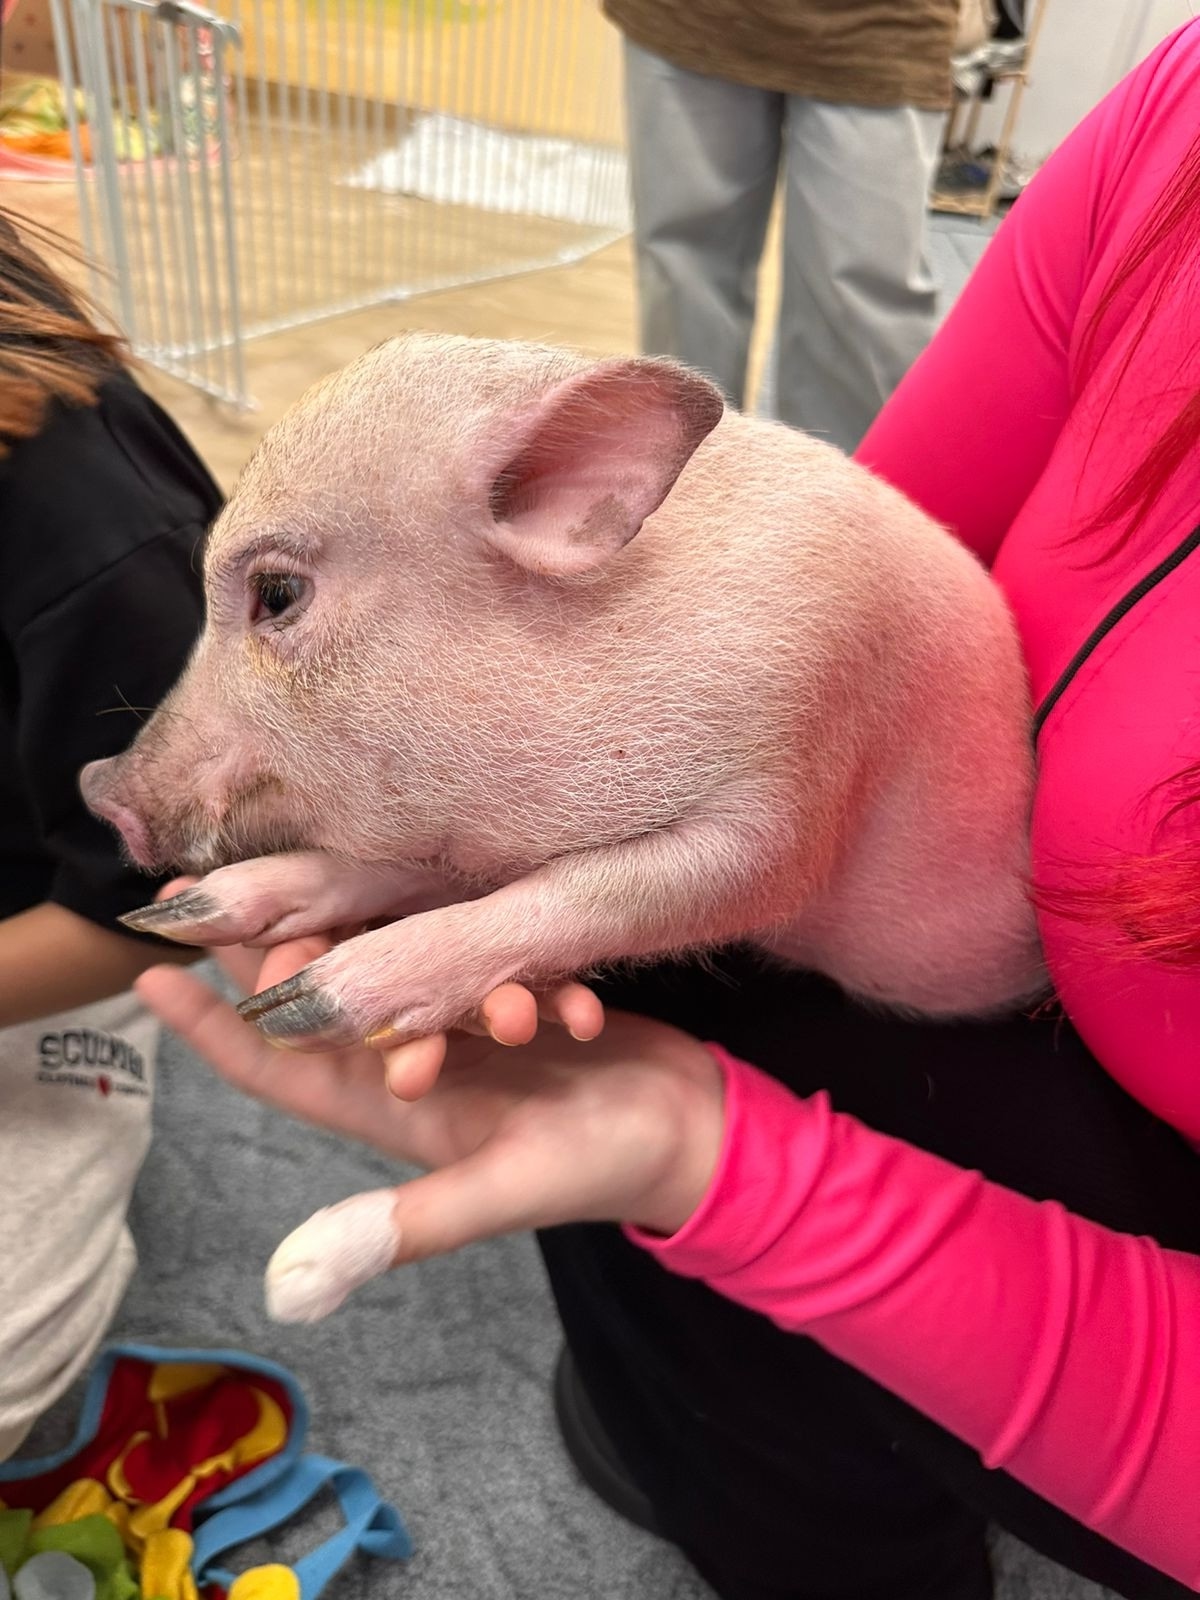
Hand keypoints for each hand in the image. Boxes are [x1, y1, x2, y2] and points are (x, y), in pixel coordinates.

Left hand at [136, 926, 725, 1324]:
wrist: (694, 1131)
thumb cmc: (600, 1166)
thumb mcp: (498, 1191)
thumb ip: (402, 1229)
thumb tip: (289, 1288)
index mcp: (398, 1111)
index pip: (284, 1068)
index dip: (214, 1028)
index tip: (152, 970)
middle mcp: (421, 1063)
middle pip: (327, 1000)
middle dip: (280, 946)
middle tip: (235, 884)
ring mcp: (466, 1025)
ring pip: (398, 961)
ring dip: (384, 931)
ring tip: (363, 887)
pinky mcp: (514, 989)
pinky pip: (476, 949)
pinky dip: (483, 941)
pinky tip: (503, 942)